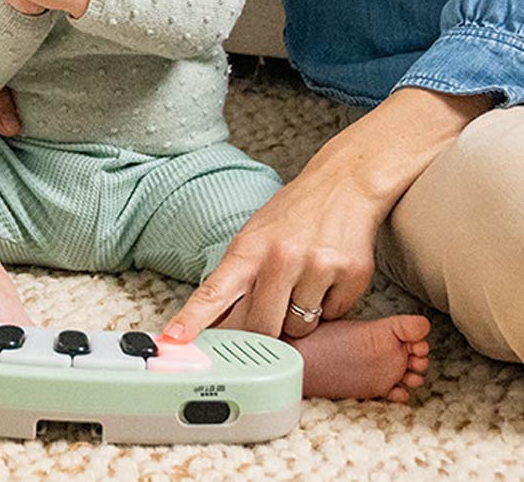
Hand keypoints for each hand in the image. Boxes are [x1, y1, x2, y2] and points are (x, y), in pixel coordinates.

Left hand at [160, 88, 493, 341]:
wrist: (345, 182)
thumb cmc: (295, 213)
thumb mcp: (257, 233)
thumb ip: (241, 276)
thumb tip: (221, 324)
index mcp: (249, 247)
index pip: (214, 291)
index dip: (192, 320)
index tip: (172, 340)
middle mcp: (281, 257)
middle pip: (262, 327)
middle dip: (266, 328)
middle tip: (276, 306)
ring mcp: (317, 267)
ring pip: (300, 327)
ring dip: (302, 315)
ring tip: (307, 279)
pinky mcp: (351, 275)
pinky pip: (334, 315)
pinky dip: (331, 304)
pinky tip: (331, 275)